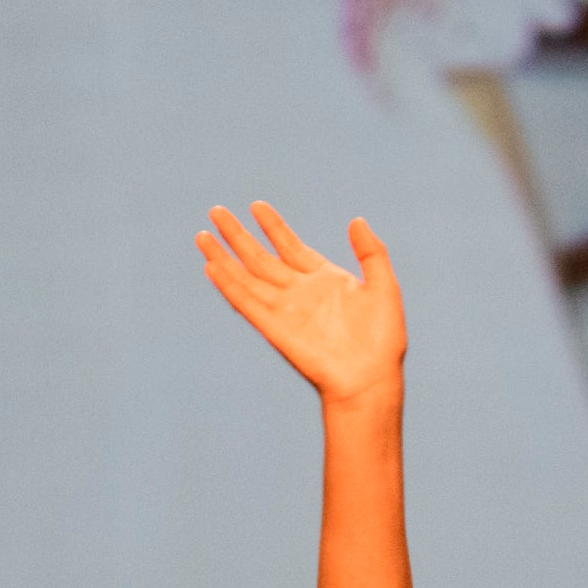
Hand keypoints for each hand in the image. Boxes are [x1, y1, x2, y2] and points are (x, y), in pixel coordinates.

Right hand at [196, 202, 405, 406]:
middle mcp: (299, 292)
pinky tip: (212, 268)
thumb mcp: (385, 288)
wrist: (371, 380)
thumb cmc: (383, 342)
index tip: (256, 206)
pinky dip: (229, 286)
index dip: (272, 226)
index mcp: (324, 279)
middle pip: (261, 258)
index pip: (290, 245)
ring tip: (202, 236)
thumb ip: (372, 253)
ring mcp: (285, 310)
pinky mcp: (276, 330)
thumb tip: (356, 221)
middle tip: (216, 211)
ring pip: (247, 277)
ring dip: (224, 258)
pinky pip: (247, 303)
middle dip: (238, 235)